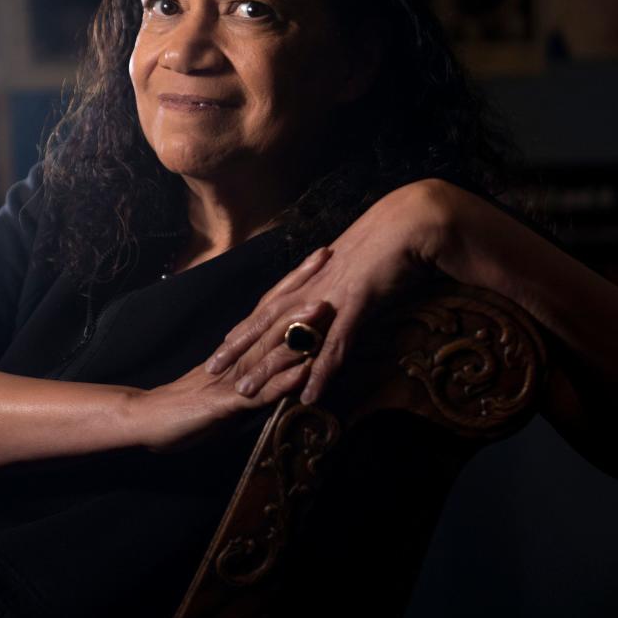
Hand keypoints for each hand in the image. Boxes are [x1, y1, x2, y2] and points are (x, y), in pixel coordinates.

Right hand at [132, 246, 338, 452]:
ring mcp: (234, 376)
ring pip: (268, 347)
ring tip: (321, 308)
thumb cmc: (191, 401)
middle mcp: (238, 353)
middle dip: (301, 288)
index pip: (271, 304)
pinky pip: (261, 393)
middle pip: (272, 314)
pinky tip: (303, 372)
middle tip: (326, 259)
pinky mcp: (228, 405)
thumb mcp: (231, 378)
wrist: (150, 418)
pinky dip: (282, 381)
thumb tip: (288, 353)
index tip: (320, 255)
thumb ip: (257, 365)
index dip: (295, 279)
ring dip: (296, 328)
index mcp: (240, 345)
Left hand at [204, 181, 450, 407]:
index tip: (219, 349)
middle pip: (265, 325)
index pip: (265, 310)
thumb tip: (327, 310)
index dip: (241, 331)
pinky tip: (309, 394)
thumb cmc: (381, 244)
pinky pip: (333, 344)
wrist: (405, 223)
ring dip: (267, 367)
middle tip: (212, 373)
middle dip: (238, 350)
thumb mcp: (350, 270)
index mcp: (309, 281)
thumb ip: (334, 292)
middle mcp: (311, 290)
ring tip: (246, 393)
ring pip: (290, 338)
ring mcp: (330, 298)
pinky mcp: (353, 305)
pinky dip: (319, 371)